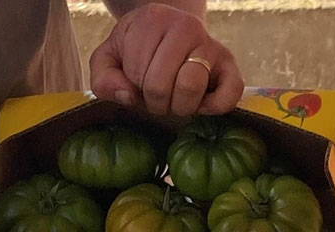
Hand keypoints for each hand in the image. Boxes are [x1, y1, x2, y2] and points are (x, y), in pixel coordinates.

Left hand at [91, 3, 243, 116]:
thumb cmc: (132, 51)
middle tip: (155, 94)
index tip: (138, 78)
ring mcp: (211, 44)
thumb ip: (104, 79)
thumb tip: (127, 94)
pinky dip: (213, 107)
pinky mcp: (230, 64)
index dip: (134, 87)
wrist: (165, 34)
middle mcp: (187, 27)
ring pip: (192, 87)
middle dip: (154, 101)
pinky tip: (199, 105)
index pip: (139, 72)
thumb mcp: (107, 60)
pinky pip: (230, 93)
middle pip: (163, 85)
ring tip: (174, 98)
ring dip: (179, 105)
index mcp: (153, 21)